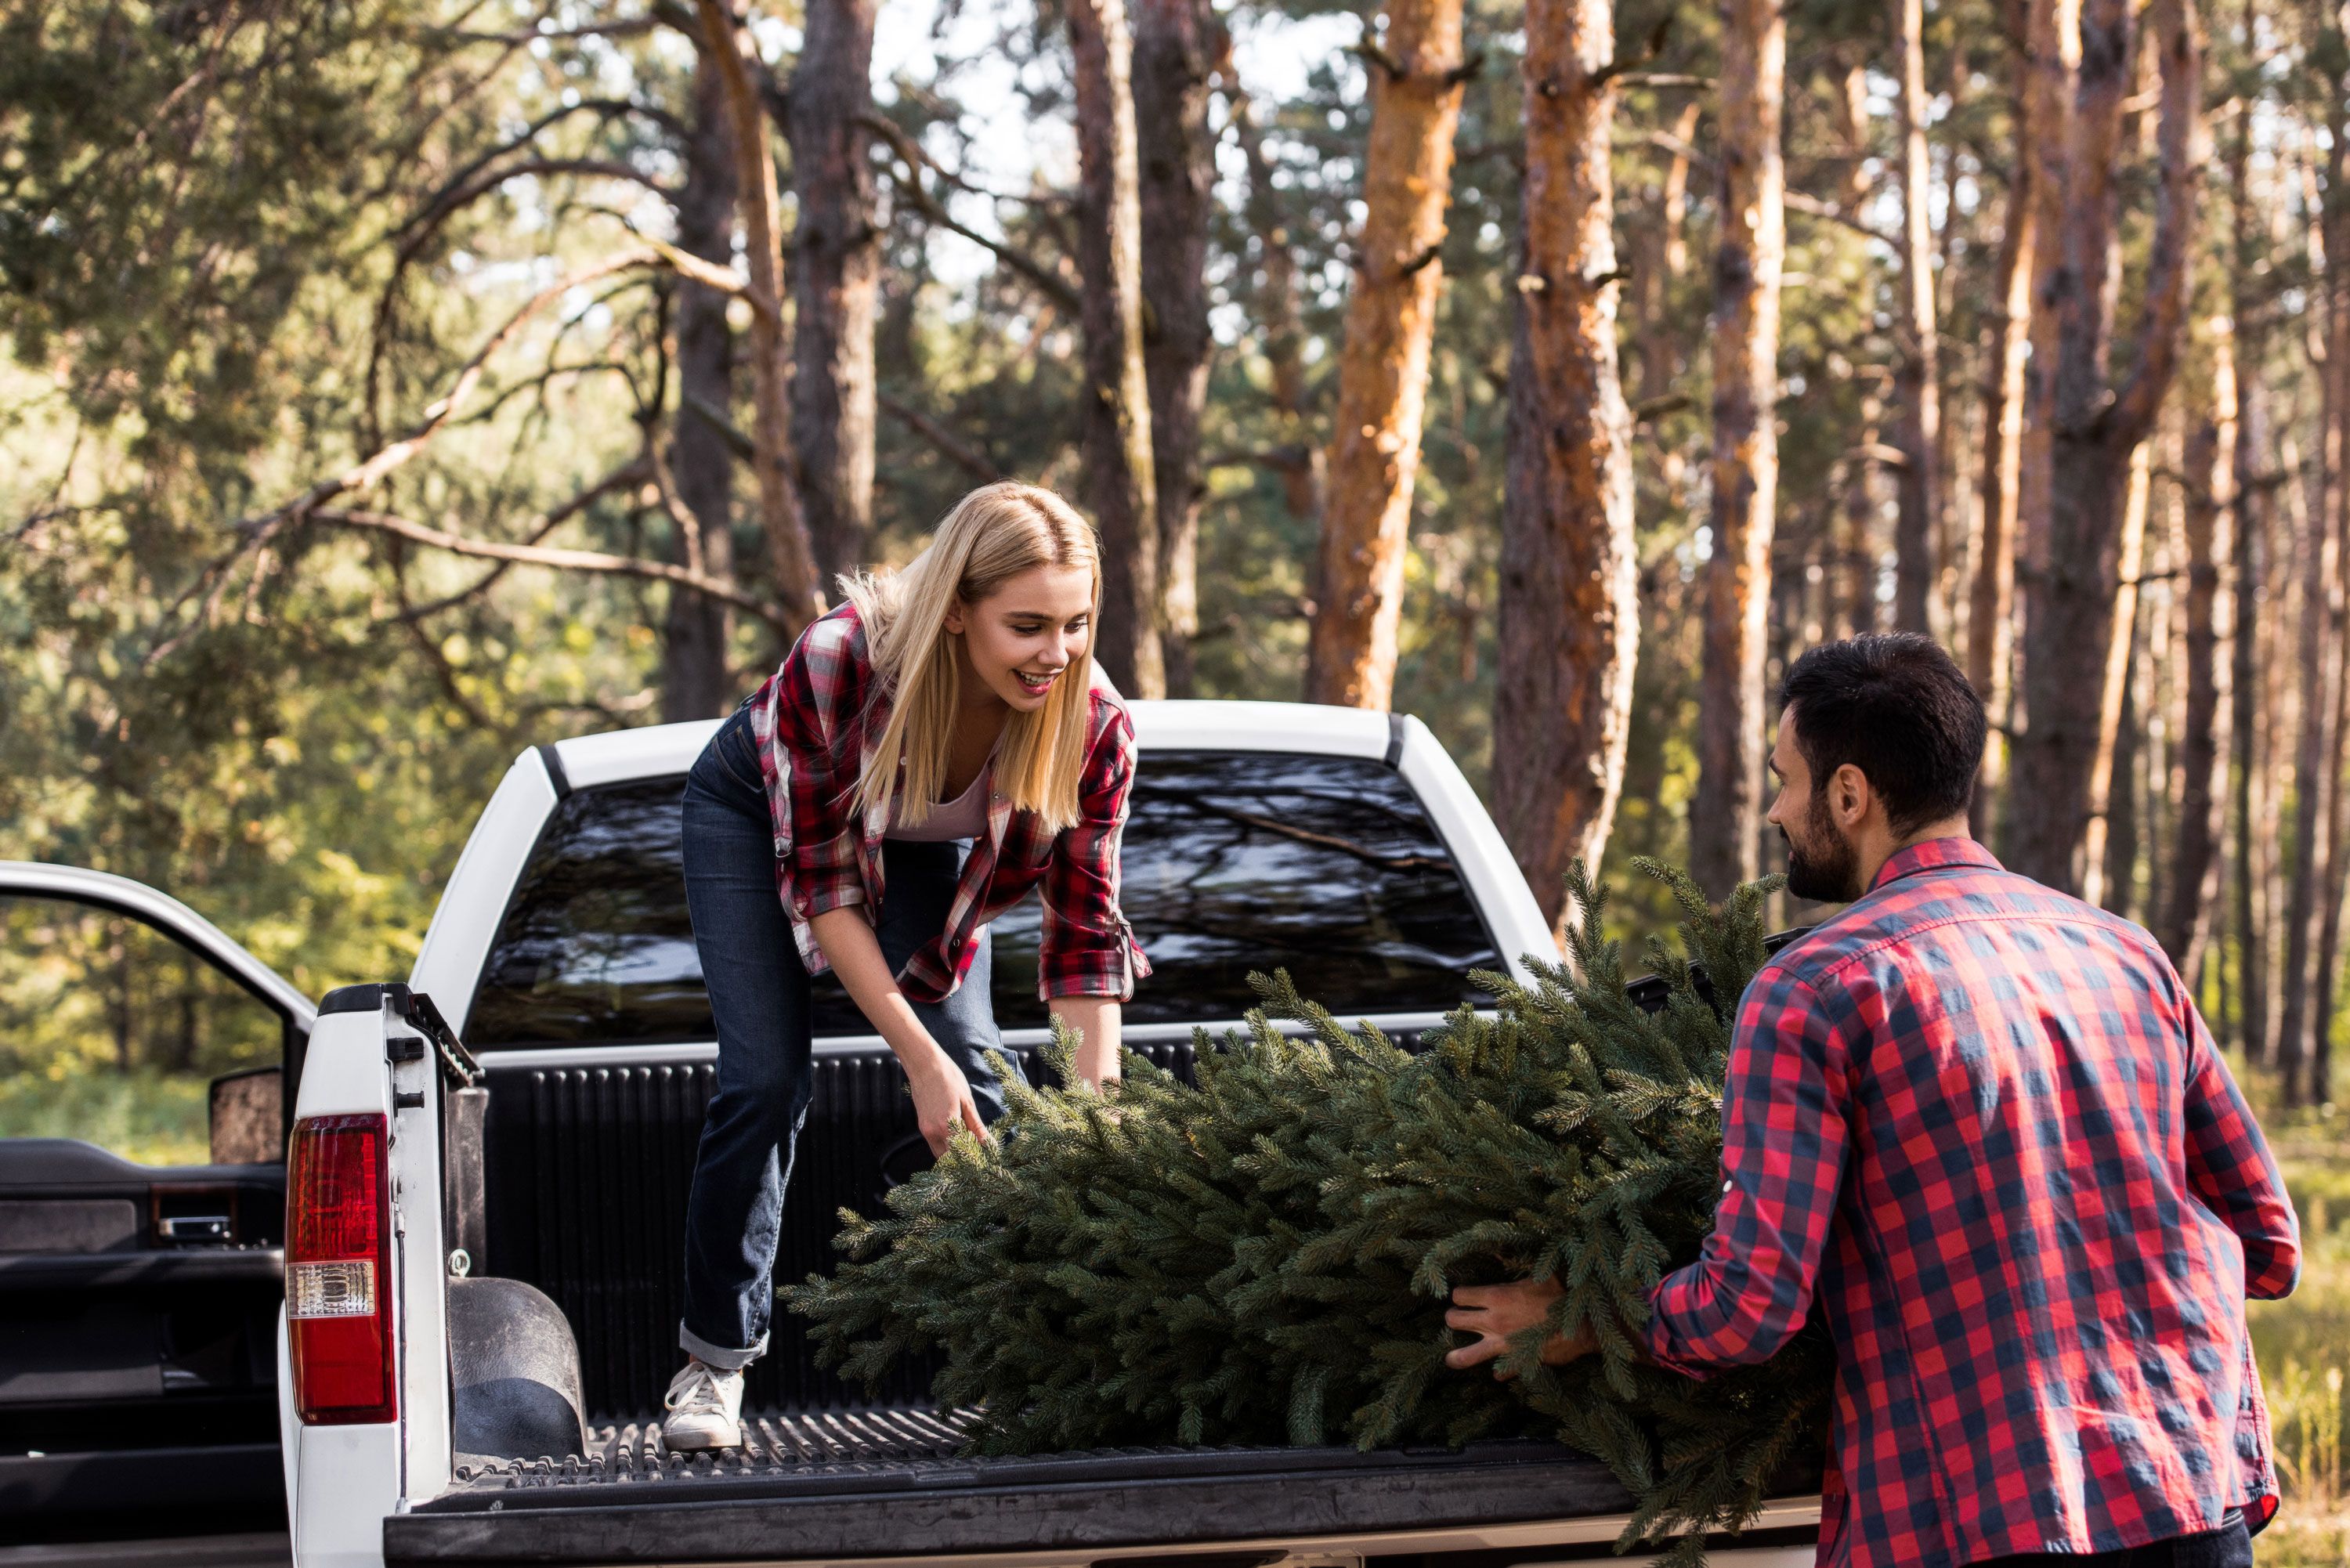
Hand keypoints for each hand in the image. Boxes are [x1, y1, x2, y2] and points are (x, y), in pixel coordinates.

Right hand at [905, 1049, 988, 1155]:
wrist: (924, 1064)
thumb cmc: (948, 1077)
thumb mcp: (967, 1101)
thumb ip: (977, 1126)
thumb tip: (989, 1144)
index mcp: (947, 1126)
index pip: (961, 1155)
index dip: (973, 1158)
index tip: (985, 1156)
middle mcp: (933, 1132)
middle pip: (948, 1160)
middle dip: (962, 1159)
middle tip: (978, 1151)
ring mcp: (925, 1130)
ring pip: (940, 1154)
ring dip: (953, 1153)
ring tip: (969, 1141)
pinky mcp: (922, 1126)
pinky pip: (934, 1144)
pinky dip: (946, 1145)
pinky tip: (958, 1133)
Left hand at [1444, 1278, 1593, 1377]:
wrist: (1581, 1324)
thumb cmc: (1560, 1296)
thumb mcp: (1537, 1275)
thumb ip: (1517, 1269)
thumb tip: (1505, 1251)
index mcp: (1496, 1296)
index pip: (1459, 1295)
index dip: (1460, 1296)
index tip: (1465, 1298)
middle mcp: (1493, 1320)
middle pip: (1453, 1320)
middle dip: (1454, 1318)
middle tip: (1461, 1319)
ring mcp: (1502, 1343)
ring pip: (1464, 1355)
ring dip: (1456, 1356)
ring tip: (1451, 1357)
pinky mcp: (1515, 1362)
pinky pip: (1498, 1373)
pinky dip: (1499, 1372)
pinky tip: (1500, 1371)